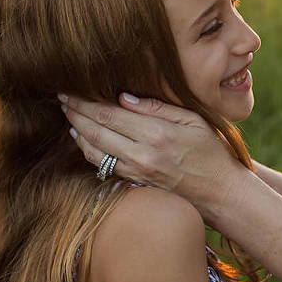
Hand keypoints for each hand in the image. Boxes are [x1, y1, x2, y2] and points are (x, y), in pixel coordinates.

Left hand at [60, 92, 240, 202]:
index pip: (109, 115)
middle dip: (75, 113)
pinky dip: (88, 150)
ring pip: (94, 151)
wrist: (219, 191)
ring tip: (68, 115)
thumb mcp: (192, 120)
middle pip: (96, 131)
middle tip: (62, 98)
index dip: (85, 102)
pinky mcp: (135, 182)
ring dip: (77, 132)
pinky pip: (103, 165)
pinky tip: (83, 138)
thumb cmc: (210, 151)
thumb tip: (123, 98)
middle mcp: (142, 155)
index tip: (70, 89)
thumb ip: (157, 107)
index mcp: (156, 134)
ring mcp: (136, 171)